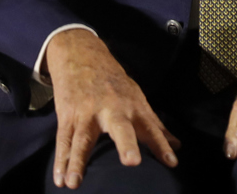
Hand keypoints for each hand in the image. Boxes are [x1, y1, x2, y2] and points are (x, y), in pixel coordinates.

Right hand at [45, 29, 179, 187]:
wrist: (81, 54)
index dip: (161, 145)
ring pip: (83, 138)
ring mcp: (87, 112)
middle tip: (132, 161)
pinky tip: (60, 179)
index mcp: (133, 106)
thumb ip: (154, 124)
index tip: (172, 162)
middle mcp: (112, 109)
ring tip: (74, 184)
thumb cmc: (113, 81)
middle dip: (126, 143)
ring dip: (78, 161)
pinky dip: (61, 161)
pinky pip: (63, 140)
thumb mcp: (136, 98)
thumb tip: (176, 145)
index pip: (150, 127)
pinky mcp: (68, 115)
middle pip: (120, 127)